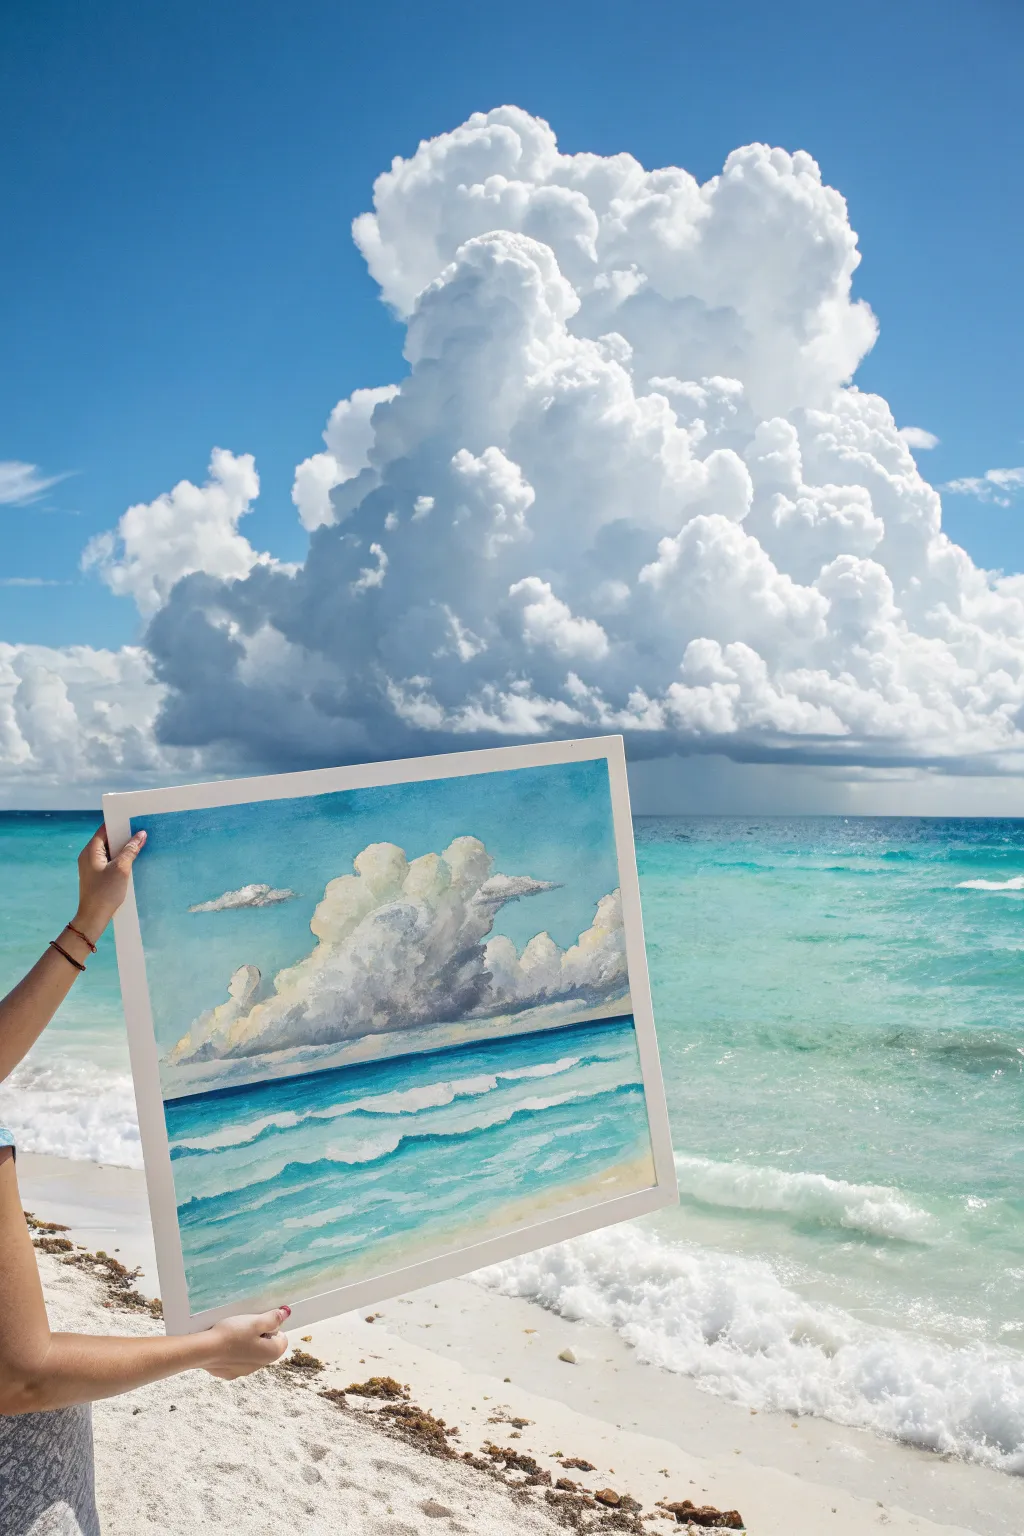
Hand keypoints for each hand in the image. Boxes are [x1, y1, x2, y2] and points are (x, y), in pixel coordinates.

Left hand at [74, 826, 146, 943]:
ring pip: (110, 851)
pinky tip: (133, 860)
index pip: (105, 829)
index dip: (119, 823)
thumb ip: (131, 850)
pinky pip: (109, 861)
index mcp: (90, 850)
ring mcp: (92, 866)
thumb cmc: (105, 892)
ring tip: (140, 844)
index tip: (134, 819)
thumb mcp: (121, 868)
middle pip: (107, 839)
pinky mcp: (96, 875)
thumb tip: (141, 834)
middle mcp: (88, 855)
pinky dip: (120, 858)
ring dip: (123, 848)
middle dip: (124, 836)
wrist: (93, 917)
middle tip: (142, 831)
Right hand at [202, 1306, 290, 1379]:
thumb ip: (272, 1318)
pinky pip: (236, 1359)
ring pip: (250, 1353)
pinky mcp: (229, 1373)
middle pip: (266, 1346)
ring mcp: (243, 1371)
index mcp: (271, 1354)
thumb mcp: (256, 1321)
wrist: (204, 1351)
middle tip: (246, 1325)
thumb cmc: (233, 1334)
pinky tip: (224, 1344)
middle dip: (259, 1334)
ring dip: (246, 1343)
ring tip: (233, 1333)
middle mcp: (260, 1366)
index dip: (272, 1327)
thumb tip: (286, 1313)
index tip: (260, 1321)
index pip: (281, 1338)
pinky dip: (233, 1351)